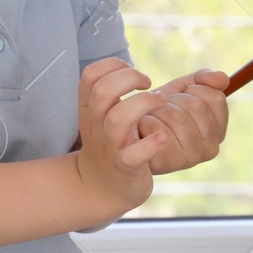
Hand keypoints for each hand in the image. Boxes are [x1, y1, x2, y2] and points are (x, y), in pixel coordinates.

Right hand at [75, 58, 168, 214]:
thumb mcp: (101, 115)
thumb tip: (132, 70)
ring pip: (118, 119)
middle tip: (148, 84)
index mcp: (89, 108)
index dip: (112, 65)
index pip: (90, 75)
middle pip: (102, 91)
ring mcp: (109, 146)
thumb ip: (111, 93)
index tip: (132, 71)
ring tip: (161, 102)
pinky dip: (150, 144)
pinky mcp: (125, 167)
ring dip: (144, 104)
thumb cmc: (109, 143)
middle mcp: (96, 125)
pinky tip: (163, 138)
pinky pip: (133, 155)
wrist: (100, 187)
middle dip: (129, 78)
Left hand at [136, 68, 229, 174]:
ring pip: (176, 115)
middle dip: (173, 100)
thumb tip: (222, 77)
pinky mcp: (168, 163)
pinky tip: (144, 131)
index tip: (181, 98)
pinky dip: (146, 122)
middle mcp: (210, 148)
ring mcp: (190, 158)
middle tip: (162, 110)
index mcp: (218, 131)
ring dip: (157, 110)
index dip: (192, 89)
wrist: (130, 133)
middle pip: (196, 105)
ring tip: (152, 119)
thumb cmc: (159, 112)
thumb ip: (203, 80)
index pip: (215, 97)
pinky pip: (157, 128)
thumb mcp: (181, 91)